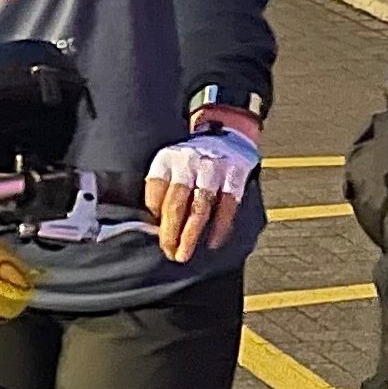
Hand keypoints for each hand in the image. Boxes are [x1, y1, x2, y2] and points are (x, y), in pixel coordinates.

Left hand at [145, 125, 258, 262]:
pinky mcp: (235, 175)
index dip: (153, 214)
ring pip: (200, 207)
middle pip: (176, 202)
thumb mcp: (171, 165)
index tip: (152, 234)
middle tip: (168, 253)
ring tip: (184, 254)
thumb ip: (162, 191)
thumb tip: (152, 226)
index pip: (155, 189)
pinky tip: (213, 242)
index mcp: (168, 159)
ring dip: (191, 235)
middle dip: (170, 232)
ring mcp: (213, 169)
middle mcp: (189, 162)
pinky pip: (227, 206)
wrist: (228, 133)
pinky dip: (220, 227)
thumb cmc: (193, 160)